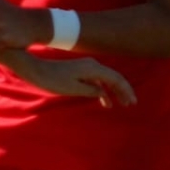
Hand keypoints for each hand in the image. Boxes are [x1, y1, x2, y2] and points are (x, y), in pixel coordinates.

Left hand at [8, 55, 135, 107]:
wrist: (37, 70)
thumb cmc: (53, 80)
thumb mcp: (74, 88)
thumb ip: (91, 90)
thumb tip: (103, 92)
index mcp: (93, 68)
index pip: (116, 79)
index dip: (126, 90)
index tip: (132, 102)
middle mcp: (93, 65)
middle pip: (113, 78)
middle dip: (123, 91)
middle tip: (130, 104)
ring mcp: (86, 67)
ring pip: (106, 80)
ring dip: (113, 92)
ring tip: (119, 105)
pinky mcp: (80, 71)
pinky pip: (97, 80)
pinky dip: (103, 90)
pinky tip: (104, 101)